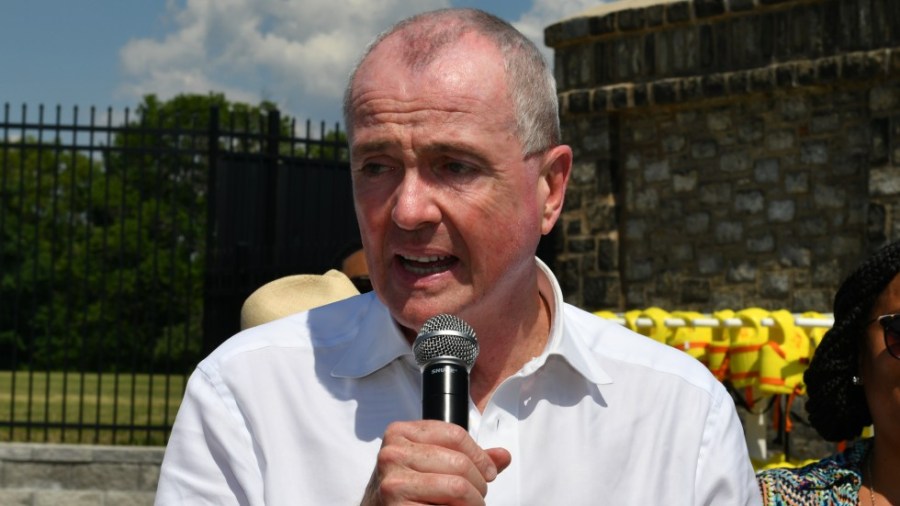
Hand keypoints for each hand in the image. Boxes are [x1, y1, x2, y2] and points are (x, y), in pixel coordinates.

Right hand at [360, 420, 511, 504]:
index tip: (489, 472)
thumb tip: (503, 456)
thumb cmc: (404, 489)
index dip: (480, 456)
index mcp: (399, 433)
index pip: (455, 434)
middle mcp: (392, 454)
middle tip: (478, 497)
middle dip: (479, 485)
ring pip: (457, 487)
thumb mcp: (430, 463)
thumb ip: (466, 457)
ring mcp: (393, 483)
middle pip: (459, 463)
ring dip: (473, 504)